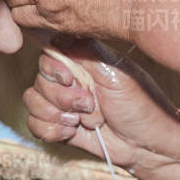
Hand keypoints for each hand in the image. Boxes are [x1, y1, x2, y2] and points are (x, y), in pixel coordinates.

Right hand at [25, 36, 179, 172]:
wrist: (146, 144)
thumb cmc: (139, 105)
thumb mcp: (116, 73)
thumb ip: (86, 52)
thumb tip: (59, 35)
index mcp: (83, 62)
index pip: (48, 56)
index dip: (53, 69)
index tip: (69, 79)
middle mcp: (70, 81)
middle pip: (38, 81)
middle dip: (61, 98)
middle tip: (89, 105)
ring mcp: (63, 105)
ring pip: (33, 103)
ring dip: (55, 115)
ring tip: (82, 121)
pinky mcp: (60, 127)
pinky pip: (35, 125)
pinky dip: (50, 130)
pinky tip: (72, 131)